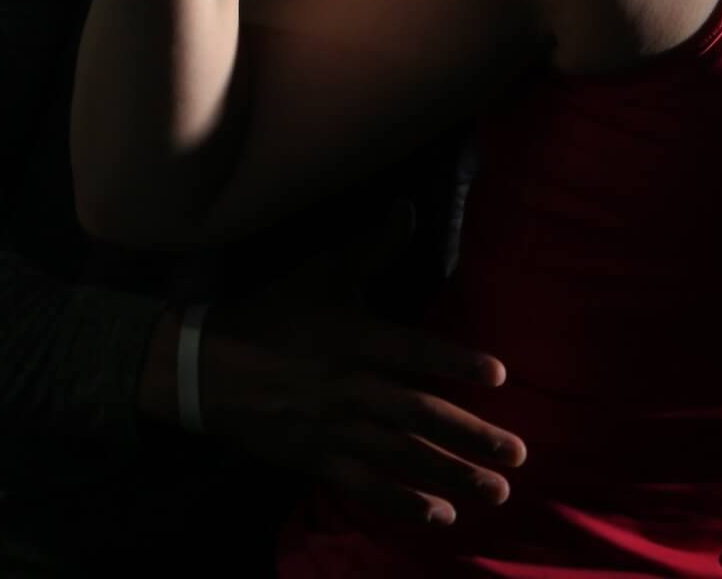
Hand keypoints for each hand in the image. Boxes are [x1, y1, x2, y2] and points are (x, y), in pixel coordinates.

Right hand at [144, 202, 524, 526]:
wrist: (203, 366)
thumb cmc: (270, 314)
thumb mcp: (320, 273)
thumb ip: (371, 246)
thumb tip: (409, 205)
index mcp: (351, 338)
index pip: (412, 351)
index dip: (454, 361)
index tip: (498, 375)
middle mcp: (347, 387)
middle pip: (417, 415)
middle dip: (471, 436)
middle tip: (518, 454)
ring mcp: (331, 428)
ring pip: (400, 456)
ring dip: (451, 475)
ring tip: (495, 492)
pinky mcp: (315, 458)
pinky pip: (365, 485)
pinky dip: (403, 502)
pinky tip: (441, 516)